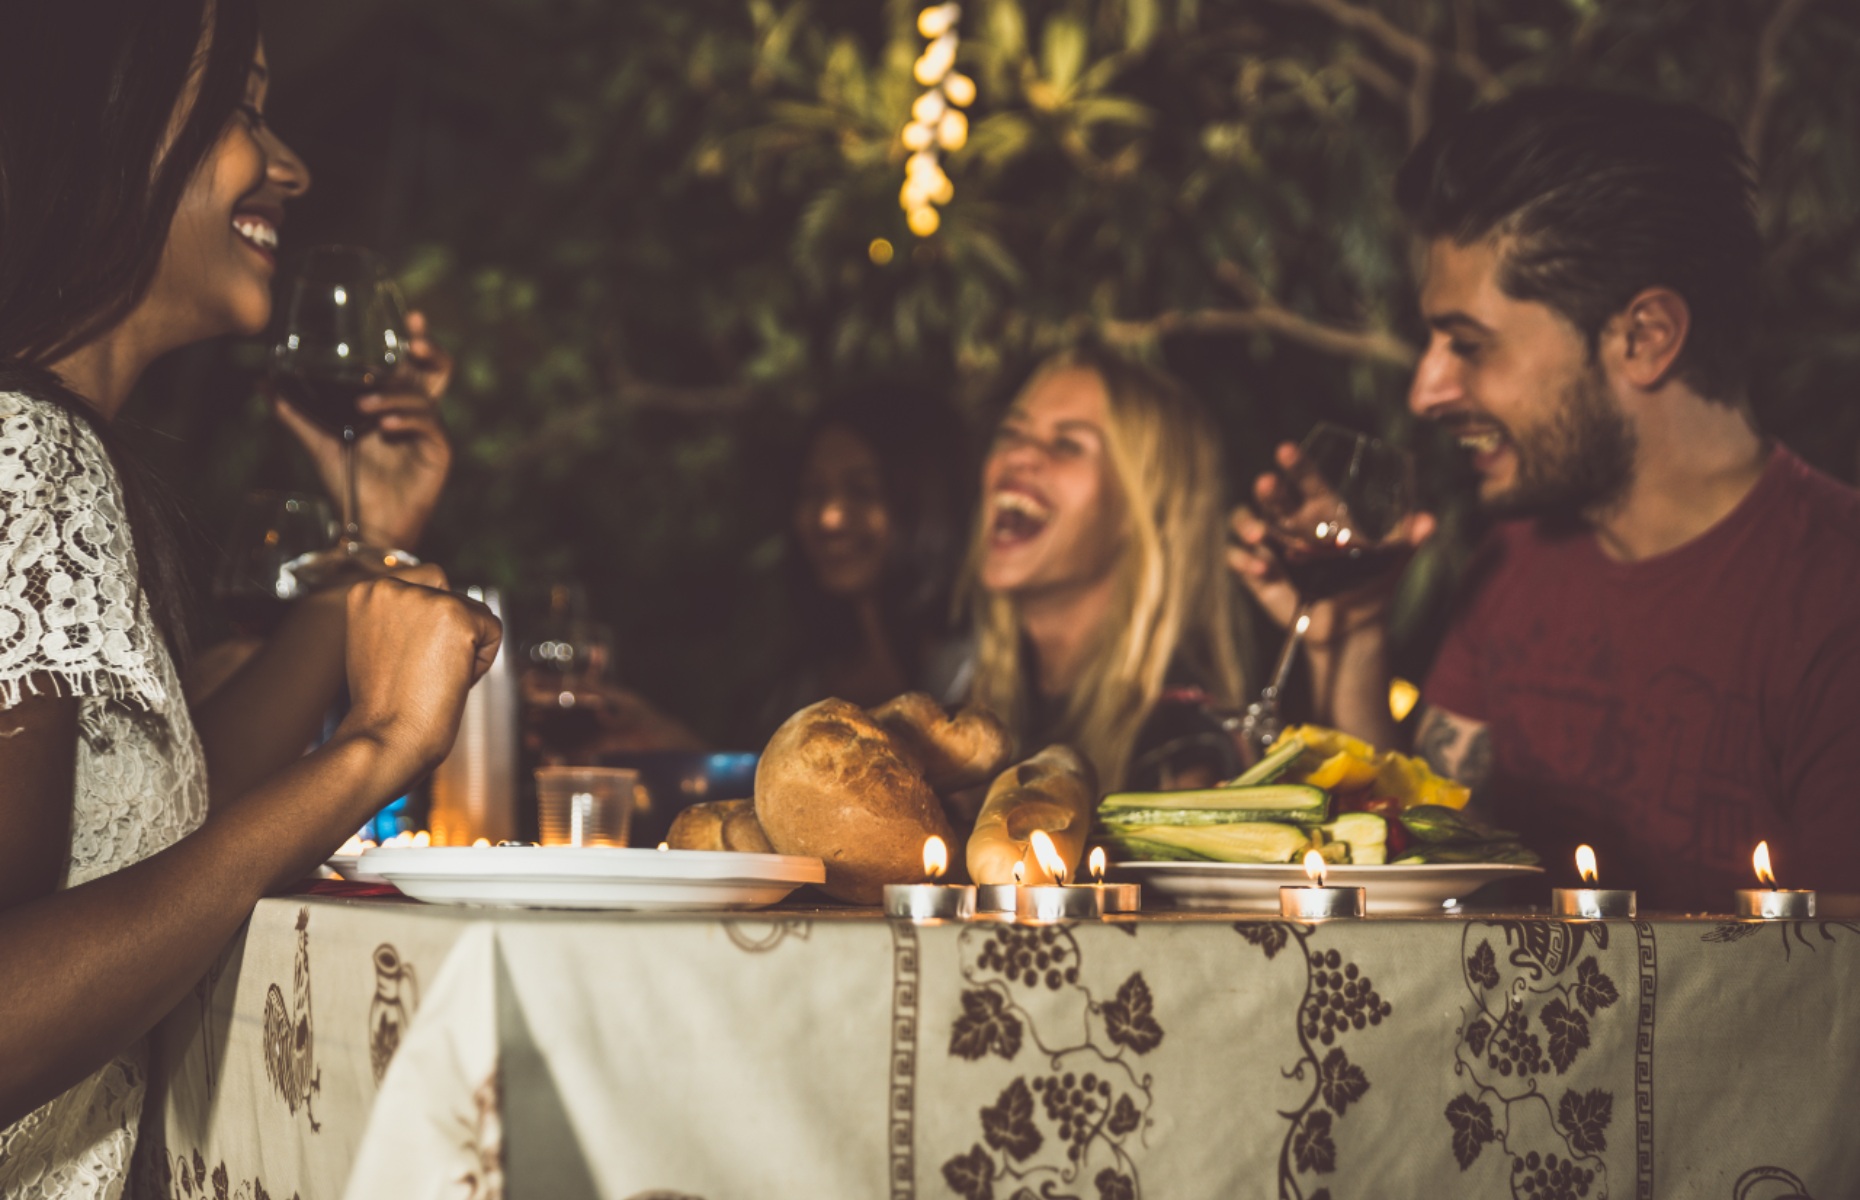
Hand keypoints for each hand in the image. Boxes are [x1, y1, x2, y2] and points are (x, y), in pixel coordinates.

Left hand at [273, 310, 453, 551]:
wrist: (366, 524)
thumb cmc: (350, 482)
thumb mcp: (320, 440)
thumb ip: (296, 412)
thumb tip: (263, 383)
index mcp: (396, 404)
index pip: (412, 365)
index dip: (417, 340)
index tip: (412, 317)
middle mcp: (417, 414)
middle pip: (437, 372)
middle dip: (429, 351)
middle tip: (412, 342)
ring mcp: (430, 434)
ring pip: (425, 399)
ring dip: (395, 396)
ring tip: (366, 406)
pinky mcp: (438, 454)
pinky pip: (429, 427)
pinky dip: (406, 421)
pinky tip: (386, 426)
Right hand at [337, 566, 502, 776]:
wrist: (386, 736)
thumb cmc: (384, 702)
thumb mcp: (379, 642)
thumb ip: (402, 615)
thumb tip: (438, 605)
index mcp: (368, 590)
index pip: (427, 586)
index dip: (428, 628)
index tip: (409, 661)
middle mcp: (391, 586)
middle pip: (452, 596)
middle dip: (449, 636)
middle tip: (421, 673)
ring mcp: (424, 598)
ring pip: (475, 613)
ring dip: (466, 648)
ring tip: (433, 678)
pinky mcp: (456, 615)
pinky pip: (493, 629)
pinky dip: (483, 660)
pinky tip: (452, 679)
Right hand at [1226, 441, 1434, 647]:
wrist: (1350, 630)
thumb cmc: (1369, 586)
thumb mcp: (1391, 563)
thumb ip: (1407, 541)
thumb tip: (1429, 520)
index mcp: (1321, 512)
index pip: (1305, 481)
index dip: (1296, 465)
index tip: (1287, 450)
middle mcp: (1291, 523)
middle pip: (1272, 497)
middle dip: (1268, 489)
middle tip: (1268, 484)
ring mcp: (1271, 547)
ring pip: (1245, 521)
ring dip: (1247, 523)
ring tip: (1260, 536)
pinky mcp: (1257, 572)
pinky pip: (1237, 558)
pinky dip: (1243, 559)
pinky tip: (1261, 569)